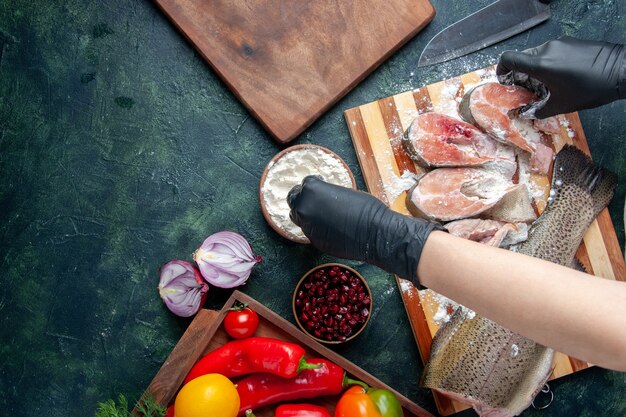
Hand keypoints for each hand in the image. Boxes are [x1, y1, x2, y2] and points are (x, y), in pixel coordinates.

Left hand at [287, 176, 444, 285]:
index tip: (319, 185)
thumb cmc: (366, 208)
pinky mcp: (313, 240)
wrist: (374, 233)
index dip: (314, 184)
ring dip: (306, 213)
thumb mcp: (343, 192)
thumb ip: (326, 195)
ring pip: (298, 217)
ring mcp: (307, 226)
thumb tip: (322, 199)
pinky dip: (316, 227)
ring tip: (320, 213)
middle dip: (303, 198)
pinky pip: (310, 230)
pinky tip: (329, 226)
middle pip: (294, 199)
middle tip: (313, 198)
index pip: (305, 183)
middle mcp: (304, 207)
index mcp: (311, 190)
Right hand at [496, 37, 624, 117]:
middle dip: (520, 74)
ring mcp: (560, 44)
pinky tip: (560, 77)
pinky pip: (551, 52)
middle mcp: (547, 50)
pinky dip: (549, 64)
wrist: (621, 71)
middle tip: (527, 89)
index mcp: (540, 65)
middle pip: (522, 58)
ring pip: (537, 56)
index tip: (505, 80)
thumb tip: (527, 114)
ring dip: (535, 70)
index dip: (501, 69)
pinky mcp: (571, 42)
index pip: (508, 58)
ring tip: (546, 85)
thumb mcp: (562, 105)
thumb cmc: (590, 89)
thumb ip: (539, 110)